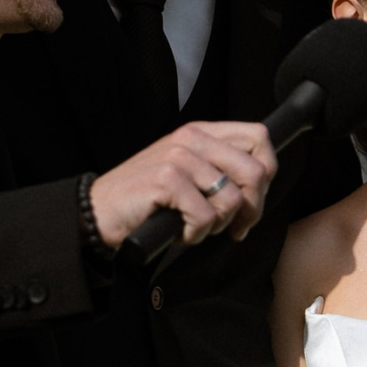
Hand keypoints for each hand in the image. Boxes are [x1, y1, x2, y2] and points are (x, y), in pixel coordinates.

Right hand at [88, 121, 275, 247]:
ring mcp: (178, 157)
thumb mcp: (187, 174)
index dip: (267, 172)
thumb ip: (219, 169)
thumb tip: (261, 186)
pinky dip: (195, 234)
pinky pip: (206, 216)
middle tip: (234, 227)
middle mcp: (191, 139)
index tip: (253, 199)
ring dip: (218, 225)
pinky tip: (179, 231)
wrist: (98, 212)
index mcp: (200, 133)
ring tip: (195, 227)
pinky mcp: (166, 180)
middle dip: (253, 208)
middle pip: (256, 170)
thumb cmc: (146, 200)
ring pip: (233, 199)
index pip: (258, 136)